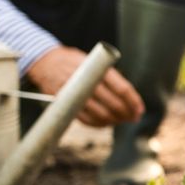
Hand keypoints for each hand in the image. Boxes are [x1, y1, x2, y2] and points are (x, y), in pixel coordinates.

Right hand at [26, 45, 142, 126]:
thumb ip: (109, 76)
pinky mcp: (65, 104)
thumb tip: (130, 98)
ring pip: (101, 114)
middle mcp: (86, 81)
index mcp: (97, 68)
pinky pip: (86, 120)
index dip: (133, 102)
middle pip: (113, 103)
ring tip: (122, 120)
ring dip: (114, 121)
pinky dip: (99, 124)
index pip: (122, 88)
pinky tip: (107, 123)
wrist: (45, 62)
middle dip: (127, 113)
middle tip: (134, 117)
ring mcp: (75, 93)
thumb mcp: (93, 60)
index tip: (140, 110)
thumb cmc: (75, 61)